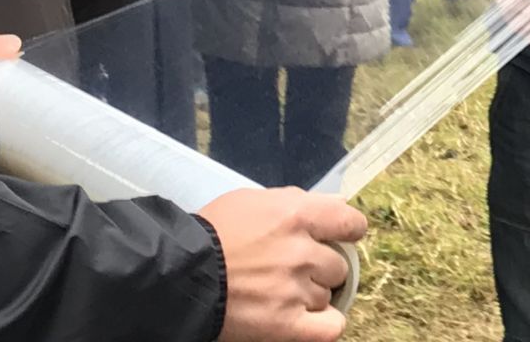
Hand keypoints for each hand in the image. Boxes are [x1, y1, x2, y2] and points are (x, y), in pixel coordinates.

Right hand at [199, 187, 366, 341]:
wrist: (179, 275)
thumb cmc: (214, 231)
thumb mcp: (255, 201)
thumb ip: (297, 201)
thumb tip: (336, 205)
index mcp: (298, 215)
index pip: (351, 223)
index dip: (347, 231)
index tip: (338, 237)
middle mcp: (302, 252)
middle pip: (338, 264)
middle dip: (320, 266)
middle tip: (293, 269)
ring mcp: (295, 290)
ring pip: (328, 295)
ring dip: (312, 295)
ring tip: (282, 293)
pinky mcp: (285, 325)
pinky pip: (330, 328)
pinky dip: (324, 325)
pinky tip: (307, 318)